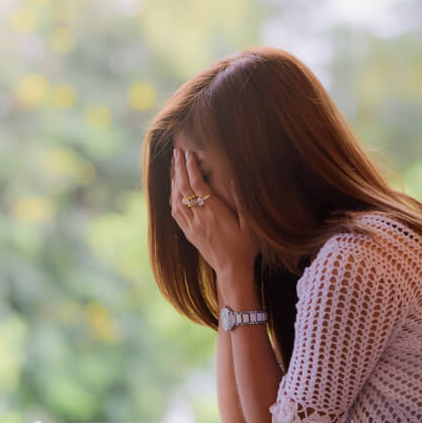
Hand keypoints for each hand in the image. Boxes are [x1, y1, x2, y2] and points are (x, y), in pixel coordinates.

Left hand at [169, 148, 258, 285]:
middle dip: (179, 168)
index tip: (189, 154)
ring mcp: (192, 226)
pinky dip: (172, 197)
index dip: (191, 167)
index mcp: (214, 212)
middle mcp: (199, 218)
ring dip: (174, 180)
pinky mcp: (189, 233)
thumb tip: (234, 178)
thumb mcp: (249, 224)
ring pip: (176, 199)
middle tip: (177, 151)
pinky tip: (173, 189)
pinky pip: (175, 213)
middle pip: (183, 188)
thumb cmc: (245, 247)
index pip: (197, 184)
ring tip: (174, 165)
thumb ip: (241, 201)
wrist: (232, 271)